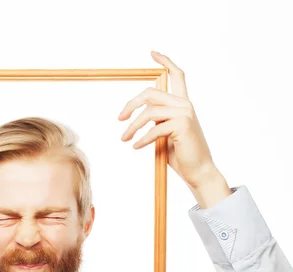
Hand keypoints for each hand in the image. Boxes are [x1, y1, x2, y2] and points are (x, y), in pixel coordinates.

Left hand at [118, 51, 219, 189]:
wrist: (198, 171)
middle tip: (119, 119)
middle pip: (151, 93)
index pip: (177, 76)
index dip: (165, 62)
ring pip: (149, 112)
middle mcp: (185, 104)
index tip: (152, 53)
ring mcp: (185, 114)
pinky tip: (136, 146)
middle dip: (131, 105)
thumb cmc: (182, 155)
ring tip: (124, 138)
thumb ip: (157, 121)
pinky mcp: (182, 125)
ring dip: (133, 127)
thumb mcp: (166, 134)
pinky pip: (154, 129)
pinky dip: (142, 139)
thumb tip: (140, 115)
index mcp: (183, 104)